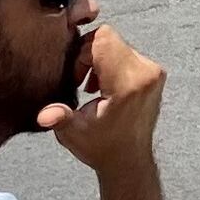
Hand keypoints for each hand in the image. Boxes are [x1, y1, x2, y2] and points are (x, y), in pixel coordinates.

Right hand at [42, 25, 164, 174]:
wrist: (130, 161)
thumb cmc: (102, 147)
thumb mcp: (74, 134)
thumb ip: (60, 118)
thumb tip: (44, 116)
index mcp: (128, 84)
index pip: (103, 39)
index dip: (82, 51)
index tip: (76, 76)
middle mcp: (146, 73)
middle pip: (109, 39)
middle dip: (88, 55)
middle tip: (80, 82)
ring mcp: (154, 72)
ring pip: (117, 44)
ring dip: (99, 60)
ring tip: (91, 88)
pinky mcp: (156, 74)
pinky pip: (127, 53)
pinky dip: (111, 63)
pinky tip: (103, 87)